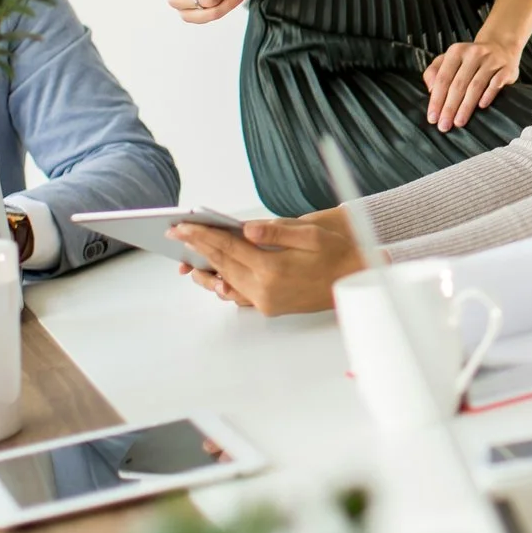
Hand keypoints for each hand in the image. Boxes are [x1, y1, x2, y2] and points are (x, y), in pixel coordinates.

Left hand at [172, 217, 359, 314]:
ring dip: (205, 269)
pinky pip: (239, 295)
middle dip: (197, 247)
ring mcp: (265, 301)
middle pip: (221, 264)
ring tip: (187, 259)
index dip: (202, 234)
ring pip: (226, 282)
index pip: (227, 246)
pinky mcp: (270, 306)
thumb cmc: (337, 254)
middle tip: (176, 234)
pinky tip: (215, 278)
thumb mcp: (311, 234)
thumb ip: (277, 231)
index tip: (181, 226)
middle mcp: (264, 288)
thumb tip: (247, 229)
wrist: (355, 281)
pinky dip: (223, 286)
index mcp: (272, 267)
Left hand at [423, 34, 523, 130]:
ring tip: (459, 122)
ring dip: (466, 106)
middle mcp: (474, 53)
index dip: (436, 99)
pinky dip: (488, 95)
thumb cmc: (470, 59)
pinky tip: (481, 107)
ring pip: (476, 86)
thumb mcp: (449, 59)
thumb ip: (434, 72)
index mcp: (456, 51)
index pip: (443, 78)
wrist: (501, 46)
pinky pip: (496, 83)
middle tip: (444, 125)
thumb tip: (430, 90)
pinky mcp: (506, 69)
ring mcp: (491, 60)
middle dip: (449, 107)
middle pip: (458, 84)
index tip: (433, 117)